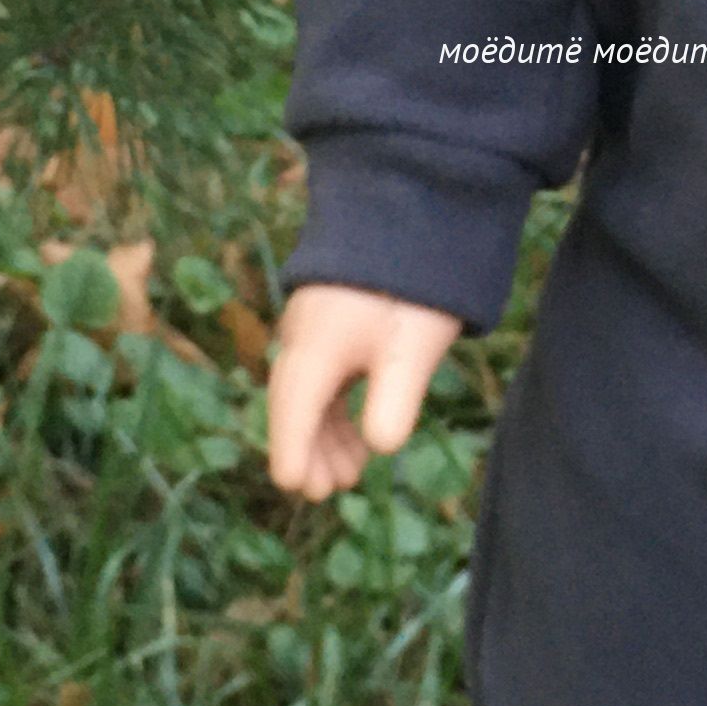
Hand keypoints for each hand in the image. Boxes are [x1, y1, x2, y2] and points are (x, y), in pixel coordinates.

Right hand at [264, 281, 465, 497]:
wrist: (415, 214)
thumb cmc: (414, 288)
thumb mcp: (413, 348)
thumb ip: (395, 399)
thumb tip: (381, 448)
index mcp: (316, 345)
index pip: (293, 408)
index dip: (291, 449)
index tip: (294, 486)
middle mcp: (304, 336)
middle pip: (296, 403)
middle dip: (309, 449)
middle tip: (329, 491)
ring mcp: (316, 327)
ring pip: (311, 392)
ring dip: (326, 433)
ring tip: (350, 472)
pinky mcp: (334, 322)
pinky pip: (324, 376)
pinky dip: (337, 408)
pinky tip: (360, 434)